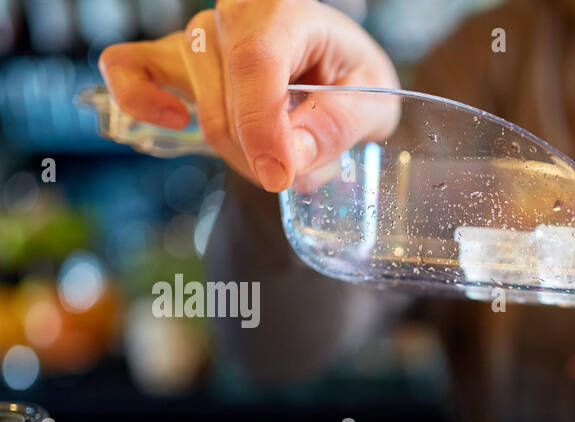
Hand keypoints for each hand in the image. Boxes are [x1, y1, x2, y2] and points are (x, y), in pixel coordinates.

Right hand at [98, 0, 399, 191]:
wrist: (331, 72)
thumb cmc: (350, 79)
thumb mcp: (372, 103)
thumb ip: (338, 126)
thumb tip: (291, 157)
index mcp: (284, 9)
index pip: (257, 64)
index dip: (264, 127)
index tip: (279, 175)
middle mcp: (232, 15)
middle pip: (229, 106)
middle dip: (266, 156)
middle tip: (303, 168)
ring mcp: (197, 35)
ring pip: (203, 115)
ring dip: (243, 156)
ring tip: (278, 152)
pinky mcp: (170, 56)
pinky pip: (125, 68)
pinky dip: (138, 99)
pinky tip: (177, 120)